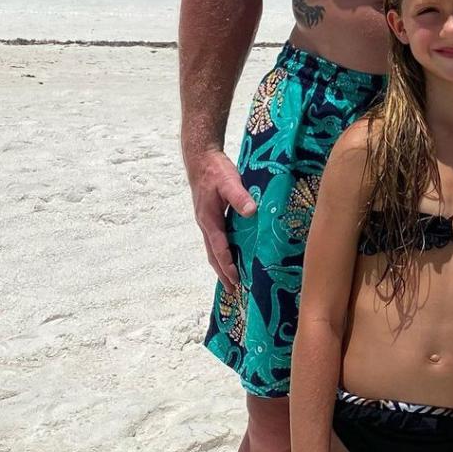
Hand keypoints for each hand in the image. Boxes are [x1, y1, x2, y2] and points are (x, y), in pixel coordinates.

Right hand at [186, 149, 256, 287]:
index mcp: (209, 220)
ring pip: (214, 249)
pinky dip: (223, 252)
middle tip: (233, 292)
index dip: (228, 265)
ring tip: (231, 281)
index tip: (236, 280)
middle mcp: (206, 224)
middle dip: (223, 273)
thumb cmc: (215, 170)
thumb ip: (239, 196)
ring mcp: (208, 221)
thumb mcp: (229, 181)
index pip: (219, 249)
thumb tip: (251, 212)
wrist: (201, 159)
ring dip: (222, 265)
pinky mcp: (212, 216)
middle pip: (214, 255)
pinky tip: (232, 254)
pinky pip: (217, 240)